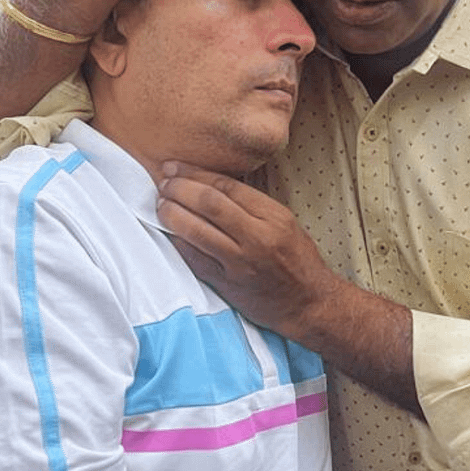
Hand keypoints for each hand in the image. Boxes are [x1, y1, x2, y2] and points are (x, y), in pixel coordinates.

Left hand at [156, 161, 339, 338]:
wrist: (309, 303)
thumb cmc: (296, 259)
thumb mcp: (283, 222)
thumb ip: (251, 205)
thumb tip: (210, 185)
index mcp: (273, 216)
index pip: (227, 186)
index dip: (195, 174)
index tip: (175, 168)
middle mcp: (258, 237)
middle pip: (209, 204)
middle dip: (180, 189)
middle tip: (163, 183)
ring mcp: (241, 263)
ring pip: (197, 231)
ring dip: (172, 214)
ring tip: (160, 204)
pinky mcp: (229, 285)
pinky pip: (195, 260)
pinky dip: (178, 243)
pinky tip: (168, 233)